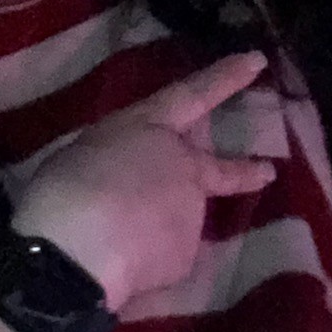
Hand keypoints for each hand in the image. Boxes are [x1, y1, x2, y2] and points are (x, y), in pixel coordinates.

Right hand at [10, 52, 275, 309]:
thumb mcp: (89, 152)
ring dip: (163, 229)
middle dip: (245, 169)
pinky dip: (149, 263)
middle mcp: (183, 164)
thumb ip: (121, 160)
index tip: (256, 61)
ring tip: (123, 245)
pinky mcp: (188, 253)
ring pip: (181, 219)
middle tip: (266, 172)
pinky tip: (123, 269)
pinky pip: (166, 257)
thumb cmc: (65, 187)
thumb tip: (129, 182)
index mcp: (150, 126)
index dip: (226, 77)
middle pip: (221, 167)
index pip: (195, 94)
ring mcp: (191, 210)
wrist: (78, 246)